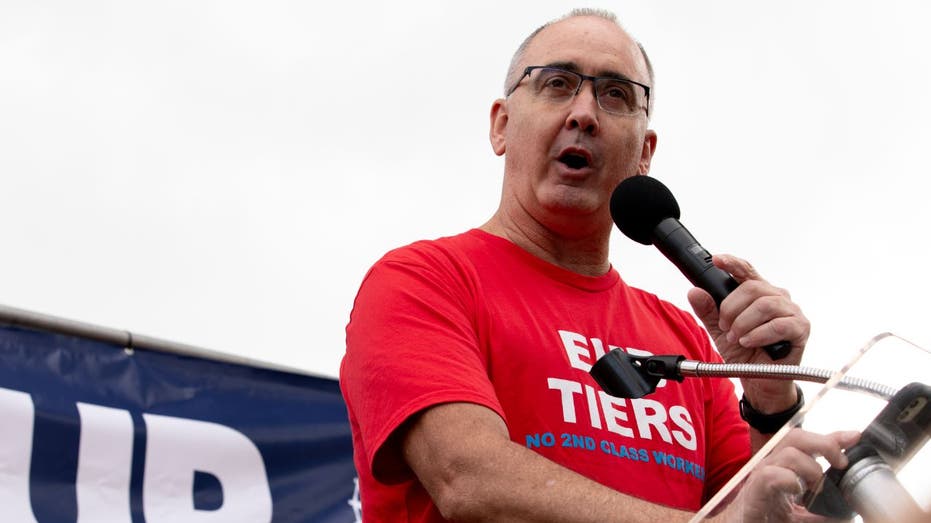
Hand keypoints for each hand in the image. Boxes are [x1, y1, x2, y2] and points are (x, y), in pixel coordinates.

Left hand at [688, 254, 809, 409]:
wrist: (759, 380)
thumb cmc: (744, 352)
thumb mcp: (719, 331)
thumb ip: (708, 311)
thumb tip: (695, 292)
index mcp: (758, 294)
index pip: (746, 271)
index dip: (732, 263)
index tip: (717, 260)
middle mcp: (777, 297)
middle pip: (752, 288)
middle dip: (731, 308)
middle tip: (724, 327)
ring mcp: (791, 311)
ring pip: (764, 305)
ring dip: (743, 323)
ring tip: (736, 338)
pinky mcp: (800, 328)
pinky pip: (779, 324)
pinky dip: (758, 334)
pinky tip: (748, 342)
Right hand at [718, 428, 859, 522]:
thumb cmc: (764, 519)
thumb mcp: (801, 516)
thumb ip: (820, 512)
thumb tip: (847, 513)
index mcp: (784, 469)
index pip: (807, 444)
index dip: (832, 437)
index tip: (854, 437)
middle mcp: (772, 466)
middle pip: (795, 437)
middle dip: (823, 443)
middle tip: (841, 462)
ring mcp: (762, 476)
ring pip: (787, 452)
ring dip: (809, 466)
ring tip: (816, 486)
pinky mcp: (754, 491)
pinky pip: (770, 474)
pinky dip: (788, 479)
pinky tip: (797, 491)